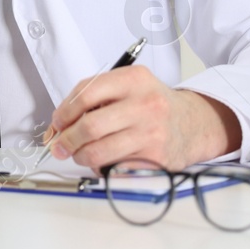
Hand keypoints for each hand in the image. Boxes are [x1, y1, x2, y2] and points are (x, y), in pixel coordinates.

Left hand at [46, 65, 241, 170]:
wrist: (192, 124)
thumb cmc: (153, 105)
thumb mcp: (128, 87)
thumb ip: (94, 98)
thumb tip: (57, 126)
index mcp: (134, 79)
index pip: (86, 94)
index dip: (64, 112)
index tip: (57, 123)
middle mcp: (145, 104)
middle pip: (89, 126)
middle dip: (66, 140)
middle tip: (60, 146)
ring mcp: (152, 133)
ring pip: (98, 152)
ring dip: (81, 157)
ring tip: (81, 154)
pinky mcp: (155, 159)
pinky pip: (114, 168)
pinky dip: (102, 169)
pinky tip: (107, 161)